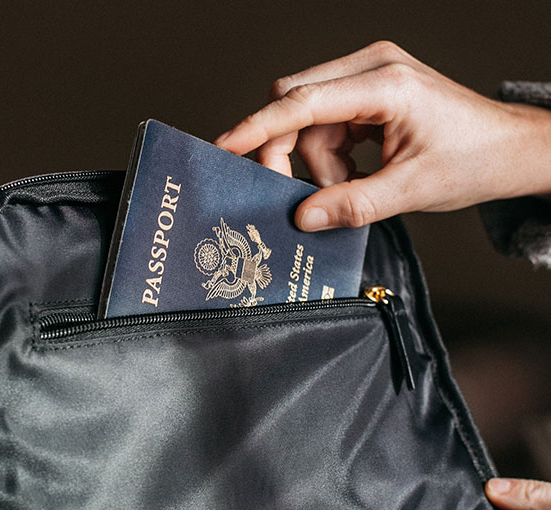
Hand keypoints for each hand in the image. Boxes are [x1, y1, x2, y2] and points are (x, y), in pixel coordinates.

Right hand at [215, 41, 550, 230]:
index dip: (259, 126)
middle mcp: (373, 68)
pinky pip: (327, 122)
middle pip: (298, 104)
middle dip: (292, 153)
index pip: (303, 100)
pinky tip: (357, 173)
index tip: (226, 146)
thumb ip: (352, 205)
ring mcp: (371, 76)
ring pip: (311, 120)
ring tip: (353, 188)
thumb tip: (303, 218)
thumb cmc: (473, 161)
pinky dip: (332, 155)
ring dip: (319, 163)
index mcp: (386, 84)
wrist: (507, 150)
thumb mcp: (410, 191)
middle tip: (305, 197)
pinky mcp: (370, 91)